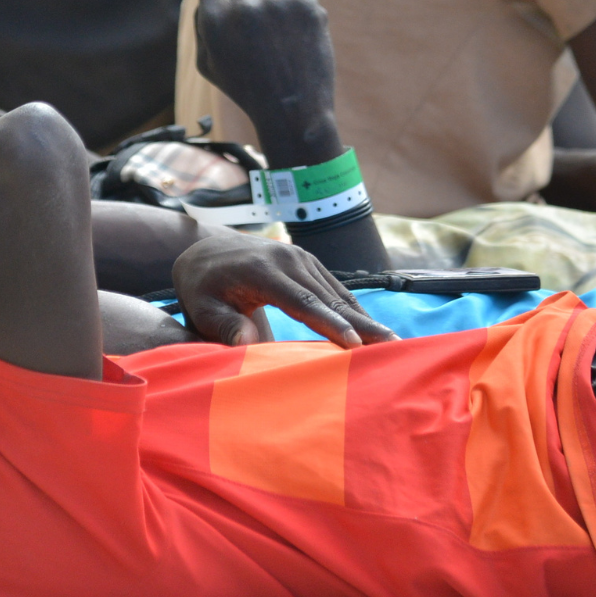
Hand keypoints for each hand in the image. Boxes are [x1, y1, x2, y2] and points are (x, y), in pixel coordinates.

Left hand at [171, 233, 393, 347]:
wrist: (206, 251)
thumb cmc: (203, 290)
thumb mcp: (203, 311)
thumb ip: (224, 327)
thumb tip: (248, 343)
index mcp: (263, 272)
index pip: (302, 302)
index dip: (330, 325)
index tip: (354, 345)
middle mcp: (288, 259)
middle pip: (330, 298)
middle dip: (362, 323)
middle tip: (392, 345)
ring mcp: (302, 258)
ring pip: (339, 293)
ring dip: (366, 317)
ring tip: (393, 341)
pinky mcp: (309, 263)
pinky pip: (336, 289)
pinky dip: (355, 310)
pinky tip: (374, 328)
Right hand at [192, 0, 339, 161]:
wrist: (292, 112)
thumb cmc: (247, 89)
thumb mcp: (208, 63)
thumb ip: (202, 21)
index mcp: (214, 19)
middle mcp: (243, 7)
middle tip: (257, 2)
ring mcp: (277, 5)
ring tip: (278, 15)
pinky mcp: (307, 8)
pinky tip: (296, 18)